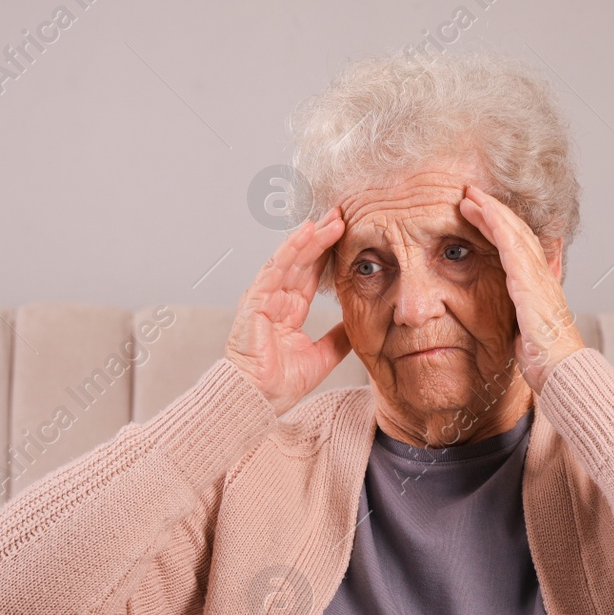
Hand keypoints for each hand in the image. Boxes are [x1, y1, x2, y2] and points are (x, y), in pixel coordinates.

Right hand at [225, 208, 352, 416]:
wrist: (257, 401)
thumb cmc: (279, 385)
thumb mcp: (322, 357)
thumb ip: (339, 337)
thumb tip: (358, 322)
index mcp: (289, 311)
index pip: (312, 274)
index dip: (329, 254)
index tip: (348, 234)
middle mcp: (275, 299)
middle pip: (303, 260)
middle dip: (323, 237)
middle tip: (344, 214)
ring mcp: (263, 298)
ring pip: (291, 259)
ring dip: (312, 237)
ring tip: (332, 218)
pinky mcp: (255, 301)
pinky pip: (276, 269)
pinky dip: (291, 249)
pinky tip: (307, 233)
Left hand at [458, 185, 584, 391]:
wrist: (563, 373)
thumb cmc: (547, 361)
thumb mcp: (528, 334)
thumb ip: (521, 318)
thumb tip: (514, 317)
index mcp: (540, 288)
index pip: (520, 248)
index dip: (502, 228)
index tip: (481, 215)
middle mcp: (542, 277)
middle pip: (517, 233)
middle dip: (495, 211)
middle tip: (472, 195)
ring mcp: (538, 278)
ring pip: (514, 233)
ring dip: (492, 211)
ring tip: (470, 197)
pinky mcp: (530, 284)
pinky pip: (512, 247)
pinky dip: (498, 225)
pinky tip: (484, 212)